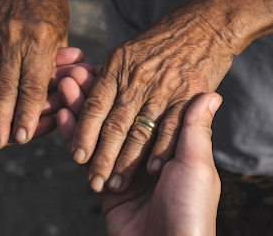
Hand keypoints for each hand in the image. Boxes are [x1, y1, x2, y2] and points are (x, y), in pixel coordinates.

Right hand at [0, 0, 68, 148]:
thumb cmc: (50, 6)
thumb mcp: (61, 33)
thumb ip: (54, 63)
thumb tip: (56, 94)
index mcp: (41, 42)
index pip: (33, 86)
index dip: (28, 114)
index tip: (22, 137)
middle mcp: (15, 40)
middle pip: (7, 87)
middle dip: (3, 119)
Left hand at [0, 0, 88, 156]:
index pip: (18, 64)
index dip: (44, 58)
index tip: (72, 50)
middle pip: (26, 89)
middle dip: (56, 82)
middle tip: (85, 75)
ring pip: (22, 112)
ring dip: (51, 104)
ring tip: (78, 95)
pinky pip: (7, 136)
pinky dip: (32, 130)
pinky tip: (56, 120)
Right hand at [57, 80, 221, 235]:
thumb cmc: (192, 210)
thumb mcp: (197, 166)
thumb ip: (193, 130)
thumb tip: (211, 94)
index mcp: (168, 145)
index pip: (142, 106)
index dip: (125, 85)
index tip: (110, 62)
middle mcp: (144, 153)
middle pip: (115, 115)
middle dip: (96, 93)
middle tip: (77, 70)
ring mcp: (122, 168)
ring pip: (97, 131)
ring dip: (80, 108)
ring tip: (65, 84)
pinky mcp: (103, 186)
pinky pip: (85, 156)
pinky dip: (72, 135)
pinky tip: (61, 114)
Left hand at [69, 1, 234, 191]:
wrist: (207, 23)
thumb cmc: (163, 39)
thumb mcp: (129, 50)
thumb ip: (111, 77)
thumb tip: (89, 101)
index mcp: (118, 66)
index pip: (95, 105)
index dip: (84, 132)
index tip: (77, 157)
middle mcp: (137, 78)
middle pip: (115, 124)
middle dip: (103, 156)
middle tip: (93, 180)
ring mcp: (164, 88)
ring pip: (140, 131)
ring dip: (128, 160)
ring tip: (116, 183)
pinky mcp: (189, 95)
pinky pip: (173, 127)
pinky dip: (163, 148)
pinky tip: (153, 169)